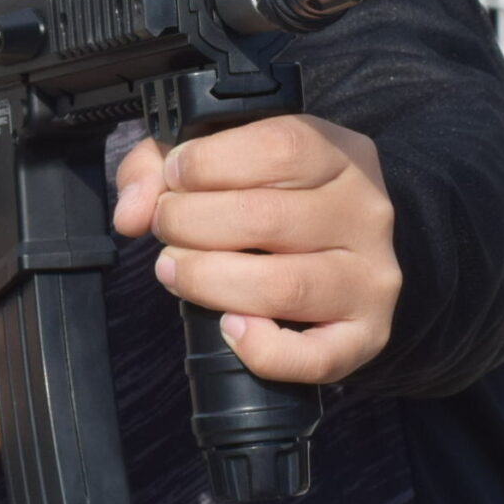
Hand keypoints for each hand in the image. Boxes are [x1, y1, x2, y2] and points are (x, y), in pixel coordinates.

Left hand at [113, 114, 400, 385]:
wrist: (337, 255)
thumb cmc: (268, 202)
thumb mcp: (216, 163)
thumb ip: (158, 168)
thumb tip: (132, 213)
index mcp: (337, 154)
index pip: (279, 146)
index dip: (207, 163)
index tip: (173, 178)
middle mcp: (365, 212)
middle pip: (266, 217)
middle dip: (189, 224)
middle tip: (167, 229)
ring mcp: (371, 276)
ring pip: (284, 285)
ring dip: (208, 282)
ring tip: (177, 271)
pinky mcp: (367, 334)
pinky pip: (315, 356)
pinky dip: (262, 350)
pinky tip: (230, 328)